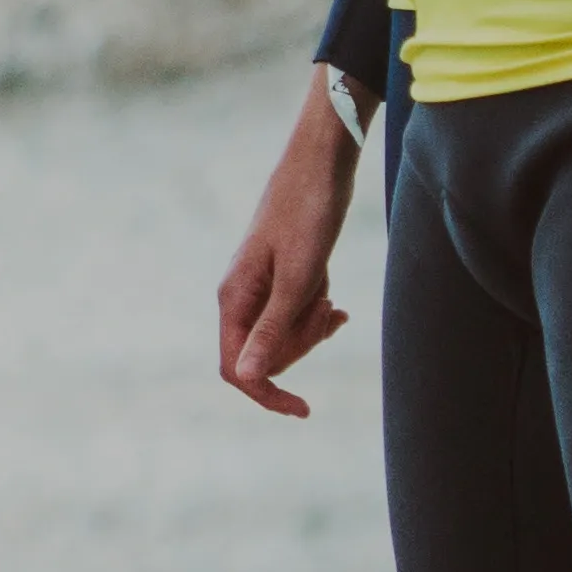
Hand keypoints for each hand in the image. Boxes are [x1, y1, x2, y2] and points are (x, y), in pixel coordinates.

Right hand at [213, 70, 357, 417]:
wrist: (322, 163)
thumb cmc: (309, 214)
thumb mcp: (297, 278)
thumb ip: (273, 329)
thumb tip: (246, 376)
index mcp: (235, 298)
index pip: (237, 368)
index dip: (267, 393)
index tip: (304, 408)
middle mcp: (240, 295)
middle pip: (265, 354)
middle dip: (300, 346)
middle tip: (330, 316)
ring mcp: (260, 286)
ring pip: (284, 335)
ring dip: (312, 326)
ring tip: (331, 297)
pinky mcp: (280, 275)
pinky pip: (295, 313)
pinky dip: (316, 314)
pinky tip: (336, 304)